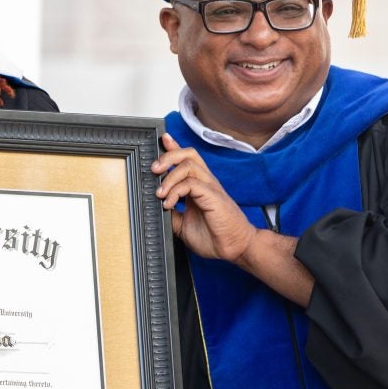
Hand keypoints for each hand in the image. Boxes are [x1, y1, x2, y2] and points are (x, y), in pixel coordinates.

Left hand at [152, 133, 313, 304]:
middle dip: (168, 155)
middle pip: (189, 154)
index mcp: (199, 186)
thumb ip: (172, 213)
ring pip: (189, 165)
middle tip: (153, 169)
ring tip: (159, 194)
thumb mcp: (182, 225)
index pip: (186, 160)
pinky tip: (169, 203)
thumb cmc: (214, 236)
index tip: (162, 140)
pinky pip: (192, 184)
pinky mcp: (213, 196)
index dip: (174, 148)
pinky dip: (176, 191)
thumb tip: (154, 206)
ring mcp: (211, 187)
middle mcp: (206, 182)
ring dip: (169, 176)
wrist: (234, 248)